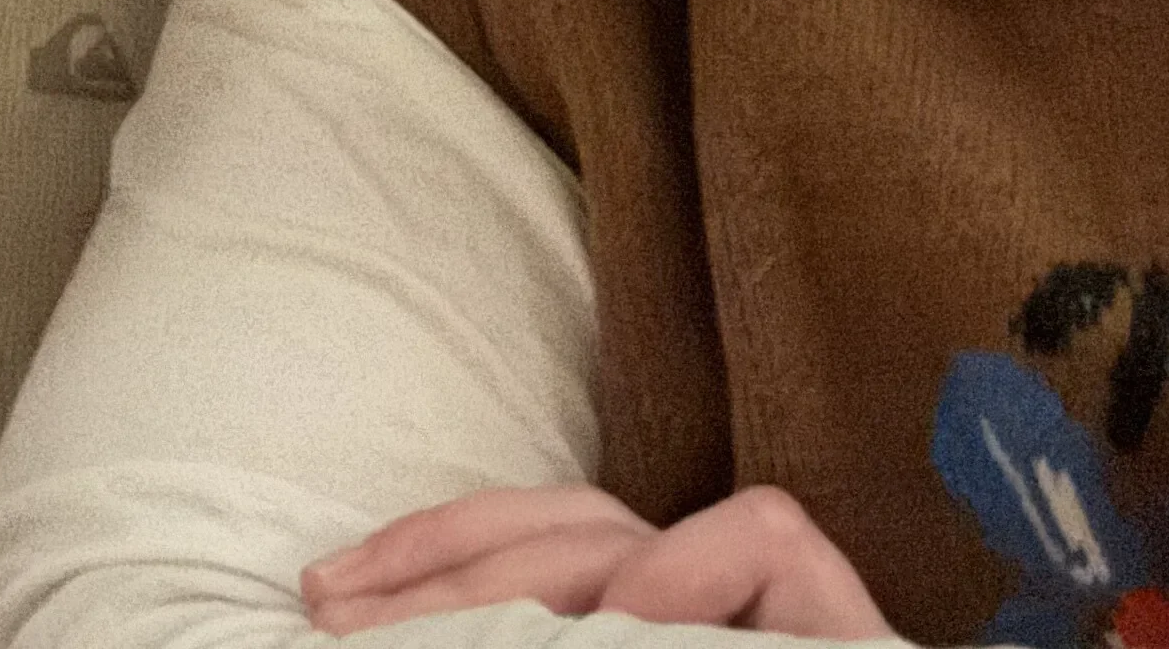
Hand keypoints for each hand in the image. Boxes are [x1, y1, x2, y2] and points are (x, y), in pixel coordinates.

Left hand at [301, 480, 891, 636]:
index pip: (536, 559)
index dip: (430, 559)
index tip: (322, 603)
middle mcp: (705, 627)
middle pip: (568, 532)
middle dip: (443, 562)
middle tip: (331, 617)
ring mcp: (779, 624)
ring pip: (643, 532)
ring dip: (532, 571)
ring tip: (445, 644)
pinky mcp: (846, 635)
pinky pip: (761, 538)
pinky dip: (681, 573)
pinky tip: (631, 627)